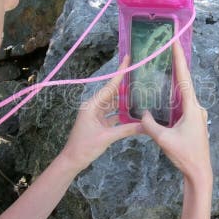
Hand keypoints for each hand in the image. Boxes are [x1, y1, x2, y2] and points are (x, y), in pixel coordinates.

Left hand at [61, 56, 141, 171]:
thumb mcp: (107, 137)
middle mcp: (94, 107)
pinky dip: (123, 113)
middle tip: (140, 74)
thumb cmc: (85, 147)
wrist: (72, 160)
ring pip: (114, 103)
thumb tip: (146, 126)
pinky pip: (114, 114)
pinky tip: (134, 112)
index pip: (110, 86)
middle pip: (112, 92)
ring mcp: (96, 115)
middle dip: (125, 84)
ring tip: (140, 91)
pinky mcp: (100, 124)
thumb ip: (126, 130)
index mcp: (93, 105)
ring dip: (125, 99)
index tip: (127, 58)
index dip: (120, 72)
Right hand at [140, 41, 211, 186]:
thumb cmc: (185, 155)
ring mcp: (197, 115)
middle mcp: (196, 108)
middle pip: (184, 83)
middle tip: (168, 49)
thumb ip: (150, 124)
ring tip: (165, 67)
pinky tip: (166, 95)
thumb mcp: (164, 139)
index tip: (175, 43)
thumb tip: (142, 113)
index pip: (184, 79)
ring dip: (174, 82)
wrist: (199, 172)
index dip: (179, 60)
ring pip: (183, 95)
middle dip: (176, 66)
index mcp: (192, 108)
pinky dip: (174, 97)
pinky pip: (183, 105)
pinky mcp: (194, 122)